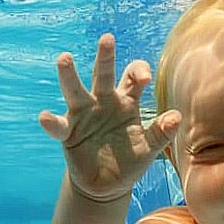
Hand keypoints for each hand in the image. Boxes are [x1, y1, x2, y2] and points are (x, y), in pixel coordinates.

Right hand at [38, 33, 180, 203]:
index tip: (145, 79)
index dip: (138, 72)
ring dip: (69, 75)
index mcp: (126, 101)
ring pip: (75, 91)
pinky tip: (45, 117)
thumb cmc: (130, 160)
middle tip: (107, 38)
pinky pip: (59, 126)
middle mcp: (103, 101)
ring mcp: (83, 115)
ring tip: (64, 58)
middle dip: (105, 57)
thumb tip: (177, 116)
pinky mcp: (68, 133)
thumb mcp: (149, 148)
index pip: (132, 77)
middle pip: (103, 74)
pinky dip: (51, 122)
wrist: (108, 185)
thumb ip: (161, 132)